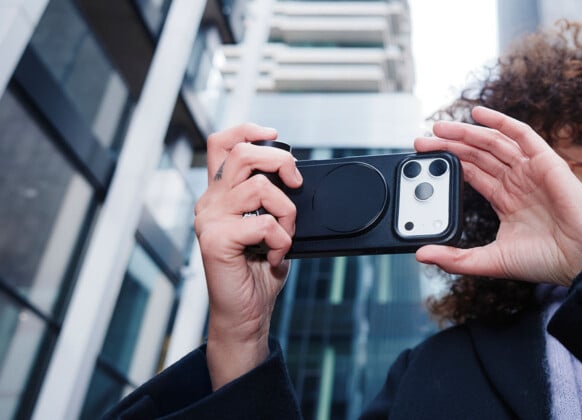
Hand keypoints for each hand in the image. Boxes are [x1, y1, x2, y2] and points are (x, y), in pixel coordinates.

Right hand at [193, 124, 301, 389]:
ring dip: (287, 212)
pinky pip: (263, 222)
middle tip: (297, 184)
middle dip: (281, 161)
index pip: (222, 143)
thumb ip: (272, 200)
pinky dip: (281, 239)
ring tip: (285, 235)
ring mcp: (209, 220)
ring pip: (261, 188)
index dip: (248, 130)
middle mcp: (210, 202)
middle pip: (244, 153)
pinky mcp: (215, 240)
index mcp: (221, 194)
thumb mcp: (269, 226)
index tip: (276, 136)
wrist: (247, 313)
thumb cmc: (258, 272)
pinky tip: (275, 255)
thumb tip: (295, 176)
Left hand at [414, 106, 581, 286]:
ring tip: (440, 128)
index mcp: (505, 200)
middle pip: (477, 155)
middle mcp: (516, 181)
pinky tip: (478, 113)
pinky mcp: (545, 161)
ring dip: (466, 132)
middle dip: (449, 146)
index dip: (448, 164)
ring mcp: (530, 170)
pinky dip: (500, 121)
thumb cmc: (544, 261)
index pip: (471, 174)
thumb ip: (456, 259)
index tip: (424, 160)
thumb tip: (422, 254)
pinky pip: (521, 134)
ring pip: (492, 143)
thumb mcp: (491, 261)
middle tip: (422, 140)